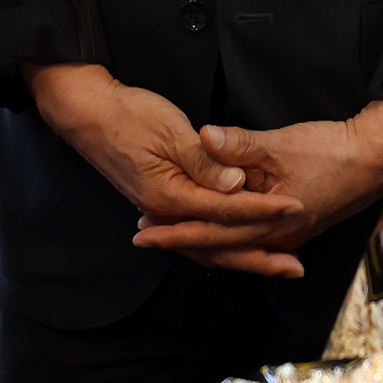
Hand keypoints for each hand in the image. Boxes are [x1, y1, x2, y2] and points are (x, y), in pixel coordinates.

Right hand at [29, 63, 298, 267]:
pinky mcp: (160, 204)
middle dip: (259, 259)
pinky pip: (196, 236)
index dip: (262, 211)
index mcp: (168, 196)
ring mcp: (160, 212)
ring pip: (206, 247)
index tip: (294, 209)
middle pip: (218, 246)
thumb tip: (236, 185)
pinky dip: (221, 246)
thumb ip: (205, 162)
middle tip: (295, 269)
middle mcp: (164, 212)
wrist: (87, 113)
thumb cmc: (127, 115)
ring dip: (243, 257)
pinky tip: (238, 248)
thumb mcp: (170, 131)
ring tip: (277, 265)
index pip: (226, 211)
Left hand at [161, 101, 382, 277]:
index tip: (143, 230)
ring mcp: (288, 235)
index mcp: (271, 220)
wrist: (378, 158)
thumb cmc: (333, 150)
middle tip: (144, 235)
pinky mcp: (295, 227)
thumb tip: (203, 137)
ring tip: (169, 232)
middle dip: (180, 241)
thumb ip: (240, 144)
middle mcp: (278, 237)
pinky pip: (252, 241)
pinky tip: (214, 233)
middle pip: (218, 247)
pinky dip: (228, 239)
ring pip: (235, 247)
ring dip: (202, 240)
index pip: (211, 231)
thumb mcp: (283, 143)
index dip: (174, 230)